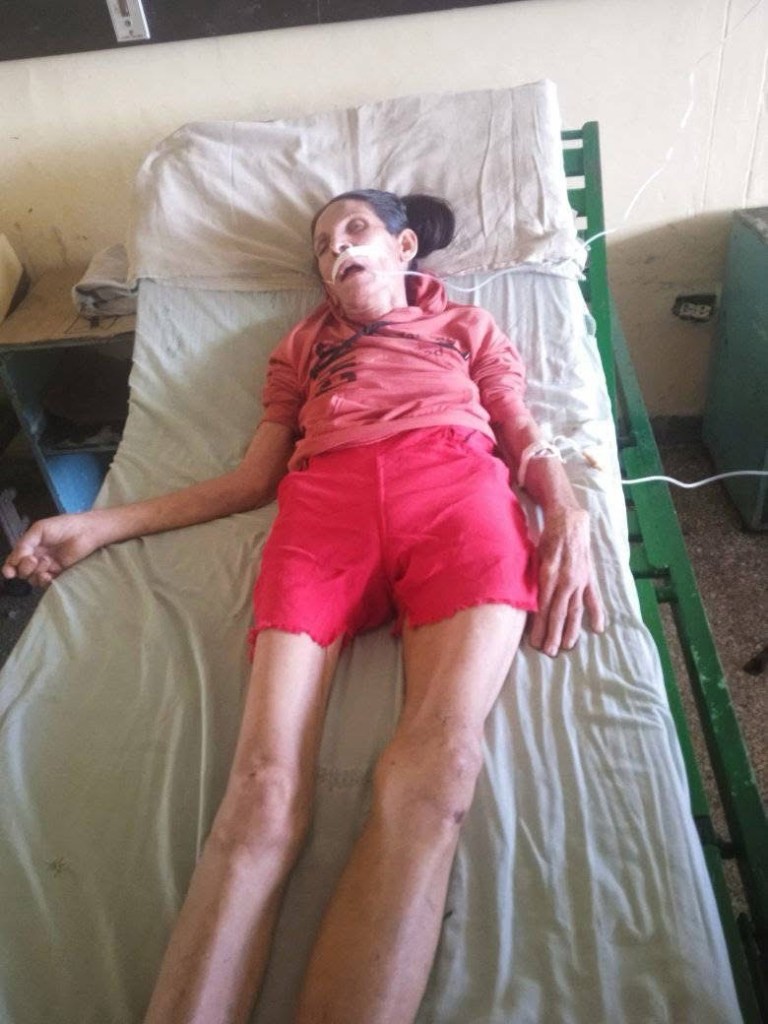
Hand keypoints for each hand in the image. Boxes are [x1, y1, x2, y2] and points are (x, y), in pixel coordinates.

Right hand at [2, 513, 102, 587]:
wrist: (86, 531)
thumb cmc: (64, 526)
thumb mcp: (39, 529)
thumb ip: (25, 543)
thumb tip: (14, 559)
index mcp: (29, 546)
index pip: (14, 560)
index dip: (9, 567)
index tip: (9, 572)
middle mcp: (36, 557)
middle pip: (22, 571)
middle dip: (24, 568)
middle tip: (33, 560)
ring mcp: (47, 566)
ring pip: (32, 578)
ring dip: (36, 573)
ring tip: (47, 561)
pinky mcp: (58, 573)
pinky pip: (46, 582)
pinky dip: (44, 580)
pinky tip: (48, 574)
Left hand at [529, 505, 604, 656]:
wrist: (570, 520)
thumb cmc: (546, 538)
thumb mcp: (533, 555)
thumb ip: (531, 577)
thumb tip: (522, 599)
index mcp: (549, 573)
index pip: (543, 605)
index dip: (539, 625)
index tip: (535, 642)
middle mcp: (566, 579)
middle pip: (559, 612)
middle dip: (553, 633)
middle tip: (548, 651)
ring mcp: (580, 579)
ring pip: (575, 609)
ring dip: (571, 628)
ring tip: (567, 645)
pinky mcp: (589, 577)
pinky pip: (593, 597)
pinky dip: (597, 612)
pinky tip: (598, 628)